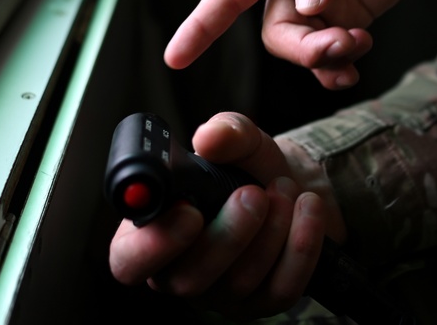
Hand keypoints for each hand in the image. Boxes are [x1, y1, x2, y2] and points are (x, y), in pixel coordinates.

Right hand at [108, 112, 344, 318]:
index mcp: (153, 232)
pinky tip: (308, 209)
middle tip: (253, 193)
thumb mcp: (238, 140)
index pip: (128, 259)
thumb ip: (225, 132)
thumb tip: (211, 138)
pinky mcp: (264, 303)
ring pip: (239, 283)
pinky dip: (301, 246)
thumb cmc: (249, 169)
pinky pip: (282, 289)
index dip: (152, 245)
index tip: (189, 212)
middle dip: (228, 234)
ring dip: (271, 231)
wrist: (295, 189)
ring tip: (285, 188)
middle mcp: (180, 271)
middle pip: (188, 280)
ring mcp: (222, 294)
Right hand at [164, 0, 436, 88]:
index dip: (200, 26)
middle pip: (276, 33)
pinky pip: (330, 54)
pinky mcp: (346, 16)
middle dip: (304, 48)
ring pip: (303, 47)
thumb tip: (307, 5)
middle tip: (342, 42)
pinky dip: (338, 66)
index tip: (176, 57)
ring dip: (327, 57)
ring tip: (360, 44)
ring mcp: (317, 2)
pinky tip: (353, 66)